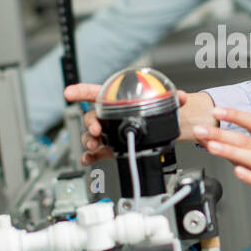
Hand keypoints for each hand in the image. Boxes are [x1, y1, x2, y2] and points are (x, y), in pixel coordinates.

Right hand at [63, 83, 217, 166]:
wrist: (160, 131)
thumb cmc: (155, 113)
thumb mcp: (164, 104)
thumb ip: (173, 99)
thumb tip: (181, 97)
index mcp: (116, 101)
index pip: (96, 92)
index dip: (81, 91)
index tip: (69, 92)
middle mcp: (108, 117)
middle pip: (91, 117)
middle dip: (89, 123)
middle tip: (96, 130)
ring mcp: (107, 133)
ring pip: (91, 136)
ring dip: (89, 140)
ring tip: (94, 145)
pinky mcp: (109, 149)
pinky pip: (96, 152)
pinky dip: (90, 156)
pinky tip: (88, 159)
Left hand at [193, 106, 250, 231]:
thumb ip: (237, 149)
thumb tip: (213, 139)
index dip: (234, 115)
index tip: (216, 111)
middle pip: (245, 140)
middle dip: (221, 133)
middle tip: (201, 130)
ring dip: (230, 151)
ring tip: (212, 147)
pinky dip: (248, 176)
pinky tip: (237, 171)